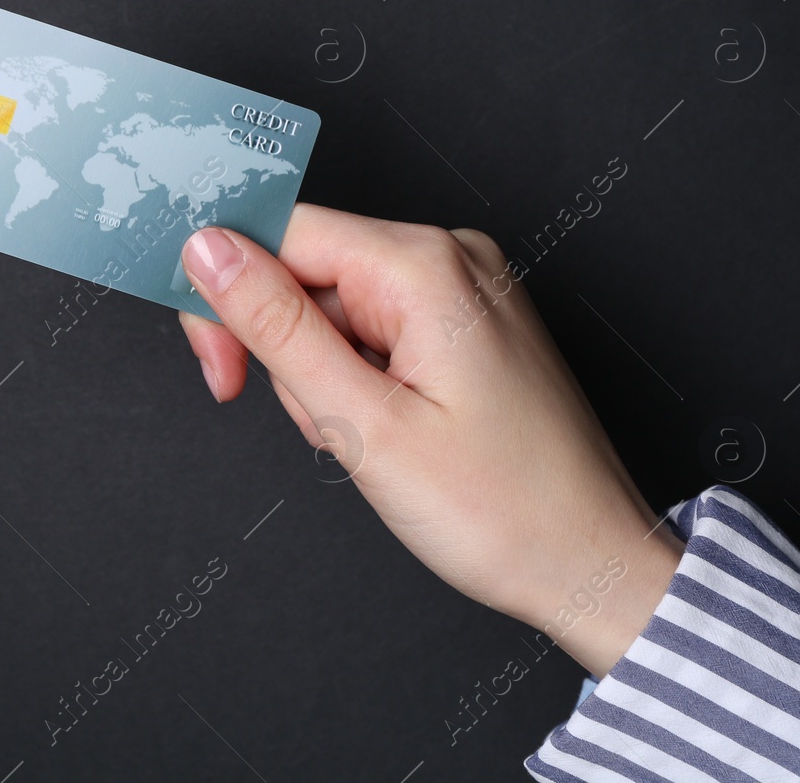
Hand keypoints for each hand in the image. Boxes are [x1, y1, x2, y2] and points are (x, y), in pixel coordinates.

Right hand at [177, 204, 682, 675]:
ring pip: (337, 309)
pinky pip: (378, 330)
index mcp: (425, 266)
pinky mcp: (468, 324)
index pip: (281, 234)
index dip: (230, 298)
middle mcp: (450, 257)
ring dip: (328, 379)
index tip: (221, 368)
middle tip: (321, 426)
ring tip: (373, 441)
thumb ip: (276, 327)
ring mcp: (465, 289)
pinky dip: (363, 382)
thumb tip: (206, 250)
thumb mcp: (363, 424)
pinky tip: (392, 430)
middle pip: (307, 271)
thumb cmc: (503, 511)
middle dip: (288, 353)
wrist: (592, 566)